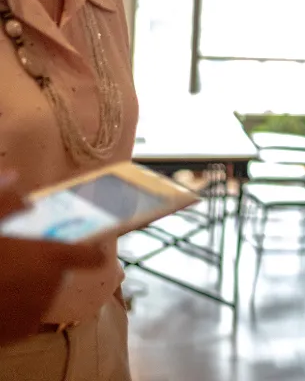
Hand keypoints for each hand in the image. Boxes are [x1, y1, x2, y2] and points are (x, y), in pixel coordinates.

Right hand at [0, 175, 106, 345]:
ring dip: (30, 286)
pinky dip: (16, 308)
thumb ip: (4, 202)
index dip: (90, 252)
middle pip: (59, 273)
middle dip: (43, 265)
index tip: (88, 249)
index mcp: (50, 256)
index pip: (90, 256)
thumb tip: (15, 177)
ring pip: (42, 294)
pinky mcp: (18, 334)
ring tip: (3, 277)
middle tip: (16, 258)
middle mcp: (51, 286)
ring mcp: (36, 313)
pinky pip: (26, 316)